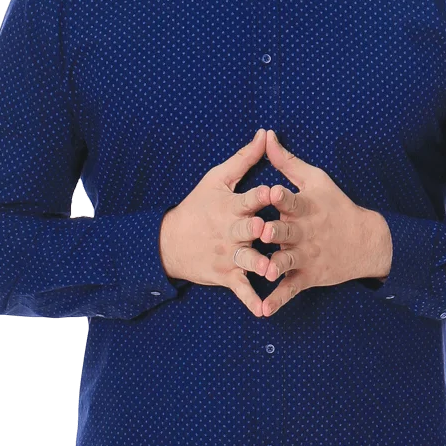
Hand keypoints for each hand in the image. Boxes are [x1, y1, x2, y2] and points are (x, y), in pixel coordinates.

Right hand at [159, 129, 274, 317]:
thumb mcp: (217, 178)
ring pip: (247, 261)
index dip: (262, 195)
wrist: (171, 241)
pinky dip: (252, 301)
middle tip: (268, 229)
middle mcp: (231, 231)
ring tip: (272, 270)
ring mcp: (229, 255)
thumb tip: (264, 134)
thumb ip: (245, 158)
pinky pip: (242, 290)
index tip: (275, 189)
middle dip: (258, 229)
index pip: (248, 198)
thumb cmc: (199, 205)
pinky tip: (265, 311)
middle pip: (247, 230)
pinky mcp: (227, 275)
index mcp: (231, 206)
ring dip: (259, 265)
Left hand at [258, 130, 392, 316]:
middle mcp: (304, 232)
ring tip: (263, 271)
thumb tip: (266, 135)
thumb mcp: (315, 179)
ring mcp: (306, 256)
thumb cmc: (334, 204)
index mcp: (305, 207)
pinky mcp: (307, 277)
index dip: (282, 196)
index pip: (293, 199)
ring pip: (287, 262)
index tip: (271, 191)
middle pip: (287, 232)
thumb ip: (287, 161)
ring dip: (275, 266)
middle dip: (275, 232)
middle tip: (263, 232)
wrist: (364, 241)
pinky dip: (278, 300)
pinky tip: (264, 311)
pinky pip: (290, 290)